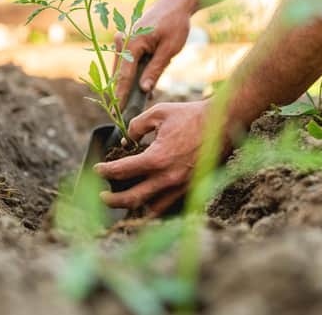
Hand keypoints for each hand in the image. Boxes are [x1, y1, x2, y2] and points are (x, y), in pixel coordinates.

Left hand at [94, 100, 211, 216]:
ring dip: (135, 207)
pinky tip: (149, 200)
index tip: (98, 168)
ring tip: (125, 201)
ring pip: (151, 209)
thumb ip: (137, 126)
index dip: (105, 170)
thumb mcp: (159, 113)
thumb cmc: (191, 115)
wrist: (224, 122)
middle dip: (112, 200)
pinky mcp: (193, 189)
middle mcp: (168, 178)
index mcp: (157, 159)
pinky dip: (156, 206)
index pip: (122, 171)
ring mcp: (182, 187)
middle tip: (102, 195)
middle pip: (132, 199)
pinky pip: (170, 206)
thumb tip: (126, 140)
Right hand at [113, 0, 190, 108]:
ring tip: (130, 104)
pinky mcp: (128, 40)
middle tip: (121, 113)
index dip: (120, 96)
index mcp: (131, 43)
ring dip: (127, 84)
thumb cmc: (175, 23)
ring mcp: (123, 39)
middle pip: (119, 73)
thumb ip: (155, 70)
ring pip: (122, 68)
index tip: (117, 112)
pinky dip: (132, 74)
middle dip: (121, 92)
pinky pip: (127, 61)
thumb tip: (143, 90)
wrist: (176, 2)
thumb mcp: (169, 50)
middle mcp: (122, 40)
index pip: (123, 75)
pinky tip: (141, 88)